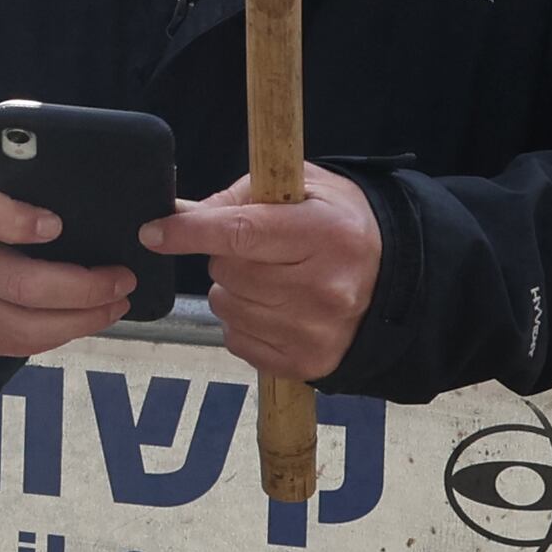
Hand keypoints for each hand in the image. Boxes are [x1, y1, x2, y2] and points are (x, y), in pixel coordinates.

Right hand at [0, 156, 141, 359]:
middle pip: (18, 284)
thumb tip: (88, 193)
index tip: (57, 225)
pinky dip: (59, 335)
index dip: (17, 221)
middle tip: (122, 281)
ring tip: (113, 305)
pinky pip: (18, 345)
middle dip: (82, 288)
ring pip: (23, 326)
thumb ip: (23, 184)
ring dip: (80, 321)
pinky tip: (81, 320)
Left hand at [149, 162, 382, 379]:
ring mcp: (316, 331)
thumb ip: (240, 197)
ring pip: (226, 307)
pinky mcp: (308, 363)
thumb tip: (178, 213)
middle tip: (261, 252)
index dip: (189, 232)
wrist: (399, 278)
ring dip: (234, 291)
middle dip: (227, 258)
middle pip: (227, 272)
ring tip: (273, 280)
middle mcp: (324, 288)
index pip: (238, 233)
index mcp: (325, 234)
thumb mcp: (303, 188)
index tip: (153, 233)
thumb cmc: (340, 224)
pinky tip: (276, 308)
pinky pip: (237, 341)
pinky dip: (243, 323)